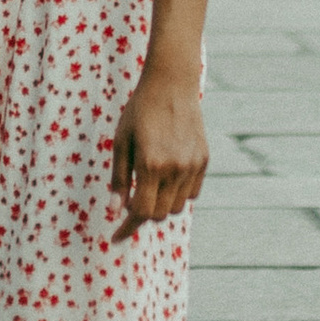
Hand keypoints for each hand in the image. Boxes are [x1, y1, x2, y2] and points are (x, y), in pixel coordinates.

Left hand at [110, 69, 206, 233]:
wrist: (172, 84)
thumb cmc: (139, 111)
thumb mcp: (121, 142)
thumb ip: (119, 179)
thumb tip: (116, 210)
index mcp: (150, 164)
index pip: (141, 212)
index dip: (127, 227)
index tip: (116, 237)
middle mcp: (175, 169)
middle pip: (160, 214)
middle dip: (143, 213)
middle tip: (132, 199)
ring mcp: (192, 166)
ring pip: (177, 207)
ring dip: (162, 204)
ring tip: (150, 182)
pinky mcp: (204, 161)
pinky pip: (192, 193)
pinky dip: (178, 193)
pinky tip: (167, 174)